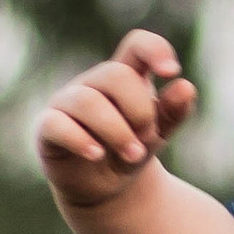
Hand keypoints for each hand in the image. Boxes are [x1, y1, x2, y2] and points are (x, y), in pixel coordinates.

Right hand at [36, 28, 196, 209]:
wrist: (105, 188)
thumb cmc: (131, 150)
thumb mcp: (158, 133)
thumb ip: (173, 112)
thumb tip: (185, 86)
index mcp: (125, 76)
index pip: (137, 45)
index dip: (154, 50)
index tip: (171, 72)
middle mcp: (93, 83)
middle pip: (115, 75)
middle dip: (139, 110)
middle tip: (147, 138)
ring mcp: (67, 102)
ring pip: (88, 101)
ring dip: (117, 131)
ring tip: (134, 155)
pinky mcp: (47, 128)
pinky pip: (57, 124)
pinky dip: (80, 140)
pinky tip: (97, 155)